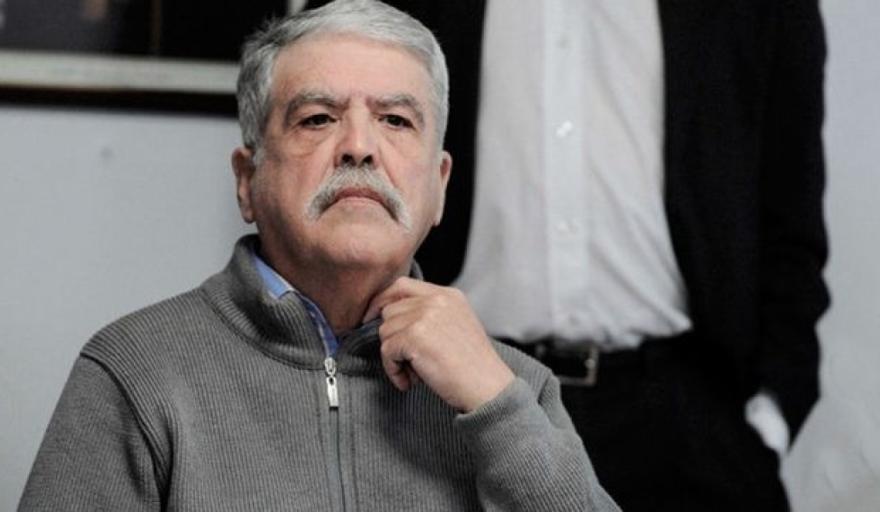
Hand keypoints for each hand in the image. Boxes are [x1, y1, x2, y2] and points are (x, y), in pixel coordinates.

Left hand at [363, 277, 514, 411]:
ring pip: (385, 332)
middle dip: (393, 338)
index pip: (402, 285)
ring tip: (415, 373)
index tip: (372, 318)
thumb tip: (390, 320)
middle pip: (389, 311)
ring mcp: (425, 316)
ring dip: (394, 357)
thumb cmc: (473, 367)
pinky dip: (393, 370)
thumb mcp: (456, 326)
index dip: (383, 302)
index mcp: (448, 295)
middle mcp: (436, 300)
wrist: (488, 388)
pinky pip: (387, 351)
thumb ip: (429, 315)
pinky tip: (411, 381)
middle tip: (410, 362)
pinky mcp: (415, 336)